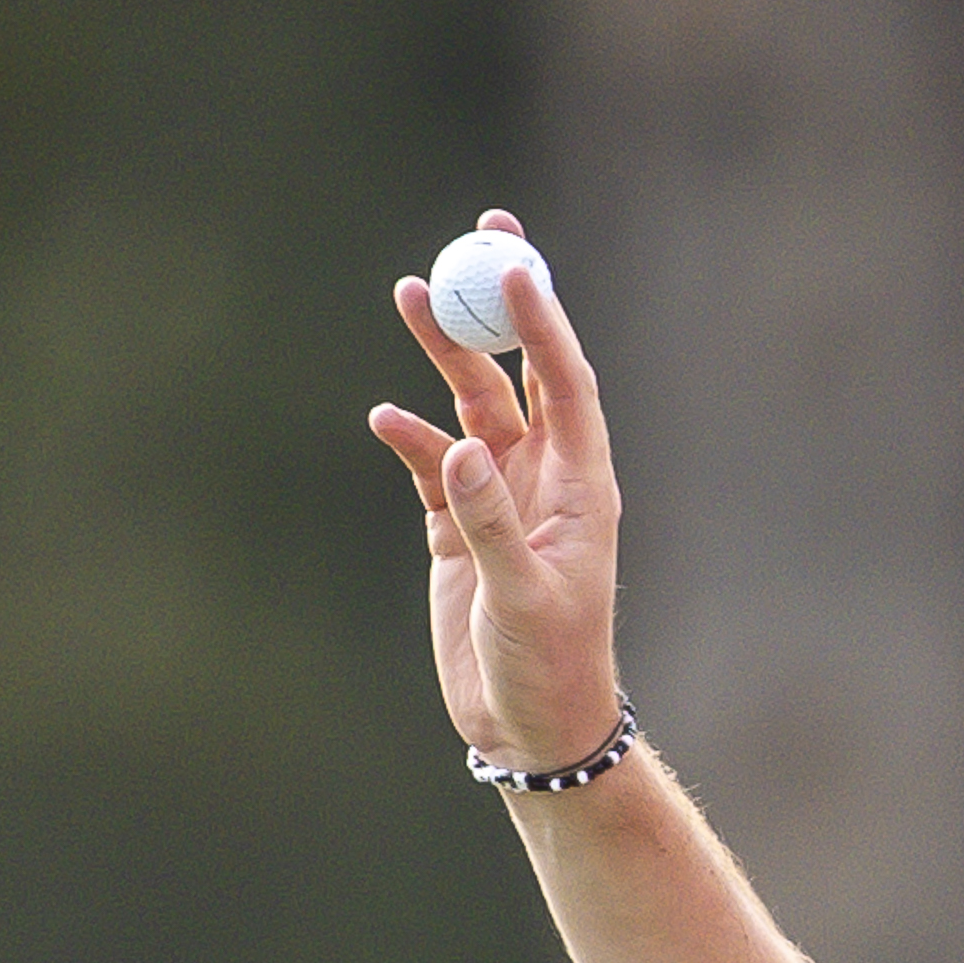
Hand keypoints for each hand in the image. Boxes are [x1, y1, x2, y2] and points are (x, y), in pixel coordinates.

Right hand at [365, 208, 624, 774]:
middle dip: (498, 306)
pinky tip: (384, 418)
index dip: (542, 321)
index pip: (564, 381)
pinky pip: (431, 464)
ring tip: (409, 296)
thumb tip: (460, 449)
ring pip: (470, 405)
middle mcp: (544, 479)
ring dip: (443, 355)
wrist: (530, 725)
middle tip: (474, 238)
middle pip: (519, 371)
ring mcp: (499, 498)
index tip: (516, 265)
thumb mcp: (521, 597)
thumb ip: (489, 522)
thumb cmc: (547, 665)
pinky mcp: (458, 528)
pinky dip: (409, 437)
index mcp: (579, 485)